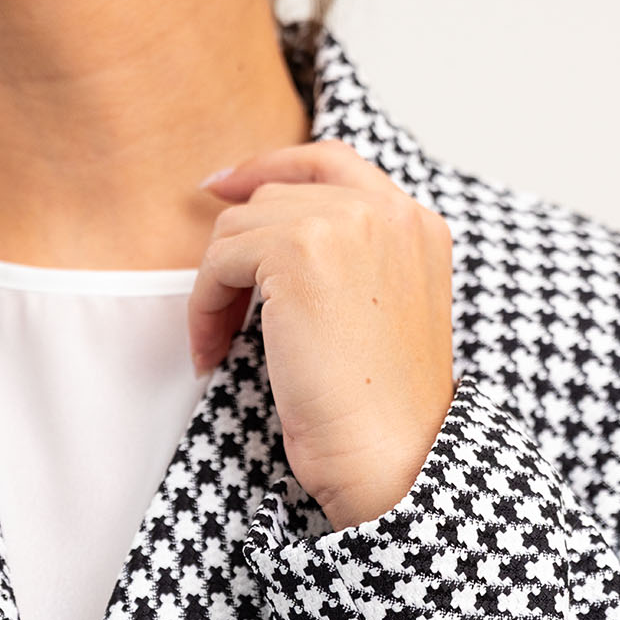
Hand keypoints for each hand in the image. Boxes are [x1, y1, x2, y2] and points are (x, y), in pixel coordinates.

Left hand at [189, 139, 457, 531]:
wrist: (391, 457)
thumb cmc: (382, 414)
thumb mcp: (382, 317)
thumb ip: (350, 263)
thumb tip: (263, 225)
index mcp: (417, 225)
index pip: (332, 161)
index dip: (269, 166)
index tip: (220, 188)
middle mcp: (389, 211)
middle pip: (275, 195)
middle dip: (235, 252)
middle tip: (215, 315)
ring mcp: (346, 223)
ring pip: (240, 226)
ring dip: (216, 288)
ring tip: (217, 345)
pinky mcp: (299, 250)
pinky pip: (219, 261)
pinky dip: (203, 308)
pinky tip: (212, 353)